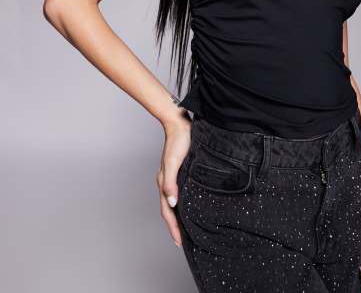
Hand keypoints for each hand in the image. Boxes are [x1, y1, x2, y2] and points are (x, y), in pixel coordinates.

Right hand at [156, 116, 191, 246]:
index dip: (173, 227)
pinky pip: (180, 192)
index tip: (179, 242)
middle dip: (175, 226)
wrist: (179, 123)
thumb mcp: (173, 162)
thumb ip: (170, 182)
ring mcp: (173, 177)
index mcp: (163, 182)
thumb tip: (172, 203)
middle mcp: (166, 182)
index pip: (167, 211)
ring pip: (174, 201)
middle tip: (182, 241)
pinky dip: (184, 203)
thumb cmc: (178, 141)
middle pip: (169, 209)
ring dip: (179, 215)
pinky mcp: (181, 171)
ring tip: (186, 227)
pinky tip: (191, 204)